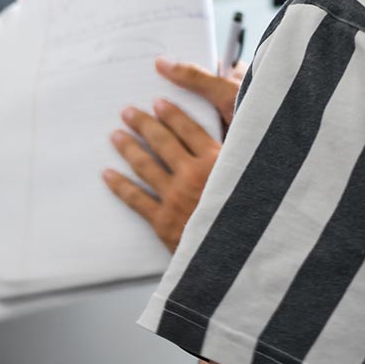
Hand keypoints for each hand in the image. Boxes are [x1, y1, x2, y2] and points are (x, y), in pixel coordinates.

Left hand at [102, 58, 243, 250]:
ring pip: (145, 166)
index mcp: (219, 161)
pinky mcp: (163, 221)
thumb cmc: (255, 219)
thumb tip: (237, 135)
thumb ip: (242, 158)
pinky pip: (135, 199)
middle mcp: (193, 175)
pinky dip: (119, 185)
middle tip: (128, 112)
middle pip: (162, 142)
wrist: (244, 260)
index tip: (158, 103)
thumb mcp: (257, 180)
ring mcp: (175, 197)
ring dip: (128, 148)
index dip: (172, 114)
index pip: (189, 129)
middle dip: (144, 124)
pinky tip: (107, 174)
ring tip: (116, 135)